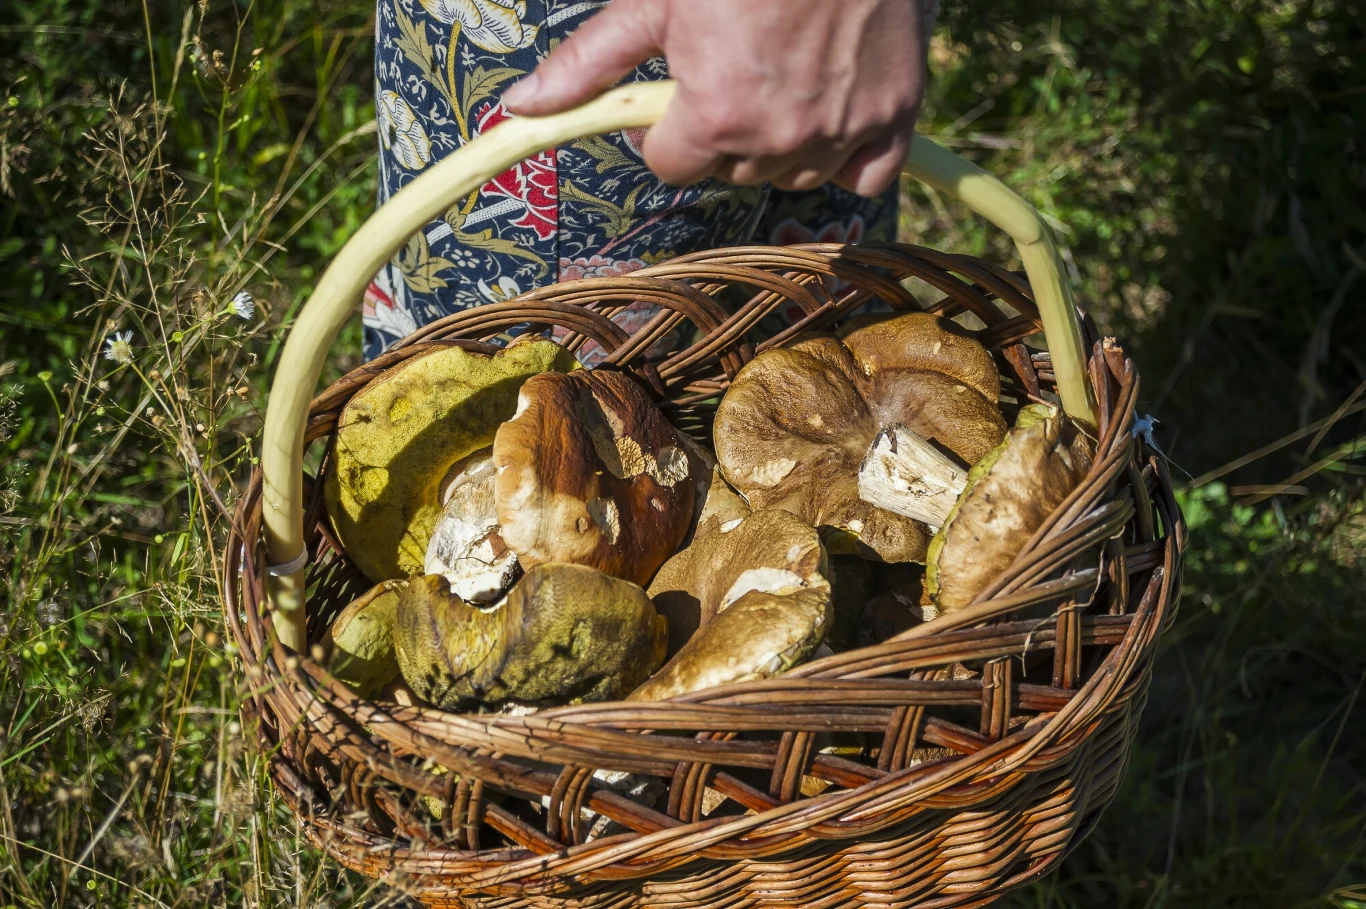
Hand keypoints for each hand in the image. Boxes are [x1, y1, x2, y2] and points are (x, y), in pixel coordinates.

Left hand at [502, 0, 927, 196]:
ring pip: (791, 176)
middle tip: (729, 68)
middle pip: (729, 171)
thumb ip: (590, 62)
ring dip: (776, 146)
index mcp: (718, 115)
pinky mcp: (893, 117)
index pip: (669, 165)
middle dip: (719, 133)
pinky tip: (827, 115)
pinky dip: (844, 158)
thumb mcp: (655, 1)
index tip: (673, 96)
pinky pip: (863, 176)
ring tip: (777, 80)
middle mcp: (780, 138)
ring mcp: (842, 132)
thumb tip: (524, 105)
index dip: (662, 130)